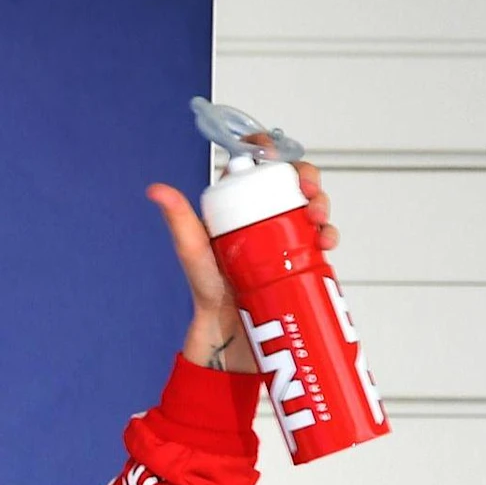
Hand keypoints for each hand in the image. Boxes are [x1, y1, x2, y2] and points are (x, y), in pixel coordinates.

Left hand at [149, 153, 333, 373]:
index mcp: (237, 206)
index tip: (276, 157)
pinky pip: (322, 236)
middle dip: (307, 177)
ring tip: (317, 221)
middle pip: (291, 181)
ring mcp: (285, 235)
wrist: (231, 333)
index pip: (256, 167)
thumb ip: (180, 221)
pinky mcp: (303, 256)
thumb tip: (157, 190)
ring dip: (322, 205)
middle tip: (307, 192)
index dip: (271, 151)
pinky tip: (326, 242)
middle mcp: (263, 216)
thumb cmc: (208, 292)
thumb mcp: (194, 252)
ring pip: (311, 205)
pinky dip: (329, 234)